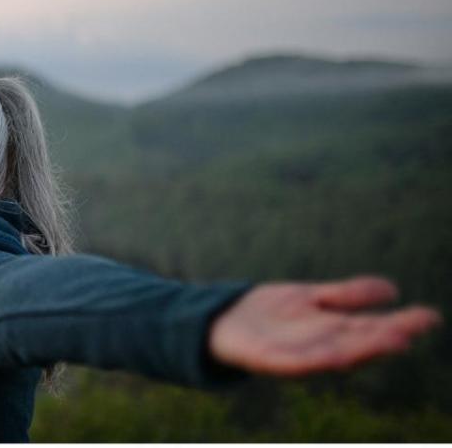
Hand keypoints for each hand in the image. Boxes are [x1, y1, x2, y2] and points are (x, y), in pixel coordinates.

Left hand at [209, 275, 442, 376]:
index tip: (430, 317)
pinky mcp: (268, 360)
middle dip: (384, 339)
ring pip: (334, 355)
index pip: (372, 327)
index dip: (401, 324)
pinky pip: (295, 363)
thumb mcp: (311, 298)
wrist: (222, 321)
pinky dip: (315, 360)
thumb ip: (346, 296)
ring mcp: (296, 354)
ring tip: (388, 342)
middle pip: (358, 343)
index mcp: (333, 330)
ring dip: (360, 351)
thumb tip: (392, 289)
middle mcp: (320, 345)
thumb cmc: (271, 313)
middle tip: (412, 332)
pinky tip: (336, 355)